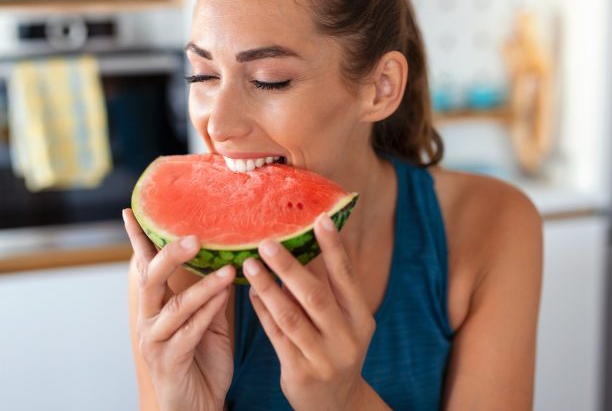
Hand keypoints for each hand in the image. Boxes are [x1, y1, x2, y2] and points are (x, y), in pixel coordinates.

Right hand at [123, 209, 235, 410]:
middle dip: (170, 256)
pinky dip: (207, 313)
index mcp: (155, 305)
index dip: (138, 239)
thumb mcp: (209, 320)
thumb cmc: (202, 361)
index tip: (131, 211)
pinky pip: (189, 332)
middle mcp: (149, 319)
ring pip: (175, 307)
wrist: (198, 407)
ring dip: (203, 287)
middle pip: (151, 279)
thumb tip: (226, 258)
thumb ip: (211, 292)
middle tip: (194, 238)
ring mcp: (155, 341)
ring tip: (226, 270)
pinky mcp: (169, 361)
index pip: (144, 265)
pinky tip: (223, 297)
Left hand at [242, 213, 377, 410]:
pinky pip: (276, 336)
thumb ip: (330, 290)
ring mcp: (324, 358)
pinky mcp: (300, 373)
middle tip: (266, 242)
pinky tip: (251, 294)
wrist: (338, 406)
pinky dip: (263, 313)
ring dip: (268, 288)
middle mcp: (346, 338)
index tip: (320, 219)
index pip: (347, 277)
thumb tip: (304, 244)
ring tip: (250, 264)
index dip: (334, 248)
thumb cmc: (336, 349)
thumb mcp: (346, 323)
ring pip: (291, 316)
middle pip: (315, 295)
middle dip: (289, 267)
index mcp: (361, 318)